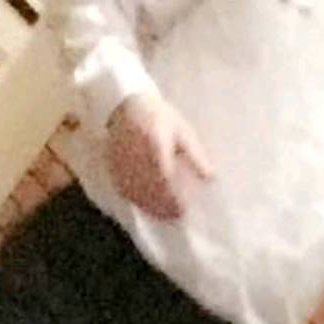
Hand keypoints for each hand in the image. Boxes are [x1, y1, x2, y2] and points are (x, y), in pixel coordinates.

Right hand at [105, 93, 213, 220]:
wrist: (124, 104)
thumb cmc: (158, 116)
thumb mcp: (182, 130)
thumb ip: (195, 155)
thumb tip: (210, 177)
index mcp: (155, 146)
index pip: (165, 179)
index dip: (174, 197)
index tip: (184, 210)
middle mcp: (137, 157)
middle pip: (150, 189)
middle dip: (164, 206)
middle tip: (177, 218)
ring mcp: (122, 163)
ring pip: (136, 192)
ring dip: (151, 206)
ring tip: (165, 217)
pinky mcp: (113, 166)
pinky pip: (124, 188)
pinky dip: (137, 200)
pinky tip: (147, 207)